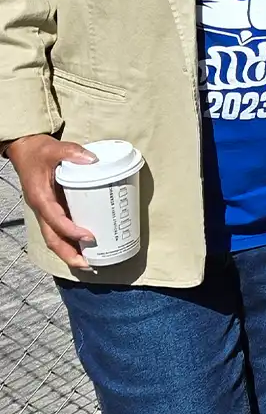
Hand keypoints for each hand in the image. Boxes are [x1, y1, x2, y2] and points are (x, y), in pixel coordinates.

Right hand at [5, 134, 97, 269]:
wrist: (25, 149)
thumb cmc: (39, 151)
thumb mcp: (54, 148)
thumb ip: (72, 152)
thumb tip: (93, 160)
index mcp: (41, 197)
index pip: (55, 220)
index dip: (71, 230)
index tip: (89, 237)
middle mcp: (42, 208)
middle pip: (52, 238)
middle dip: (68, 253)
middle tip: (89, 264)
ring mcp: (46, 210)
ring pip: (54, 237)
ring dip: (69, 251)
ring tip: (89, 263)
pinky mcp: (51, 208)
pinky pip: (58, 229)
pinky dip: (69, 240)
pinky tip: (84, 245)